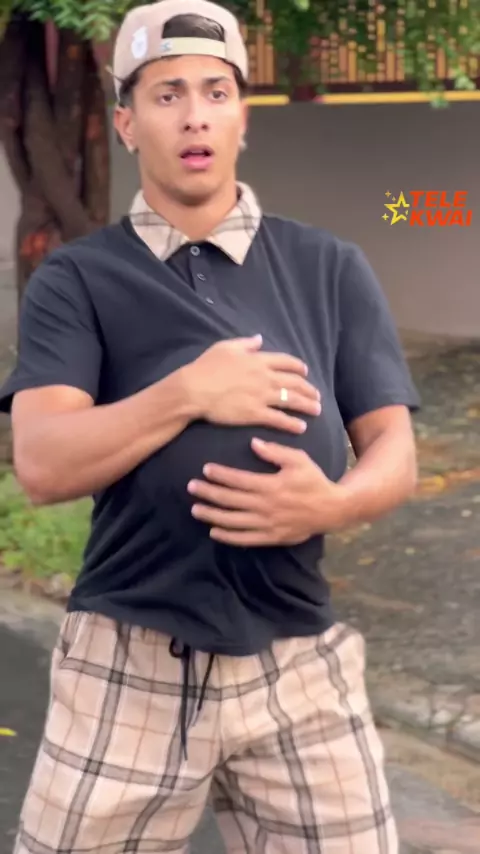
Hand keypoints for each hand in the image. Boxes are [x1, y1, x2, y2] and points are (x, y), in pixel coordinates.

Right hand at [181, 335, 320, 434]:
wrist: (194, 389)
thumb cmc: (206, 367)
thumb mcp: (225, 347)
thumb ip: (246, 343)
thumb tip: (259, 338)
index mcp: (259, 360)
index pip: (287, 362)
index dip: (299, 367)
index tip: (306, 372)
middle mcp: (265, 377)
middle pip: (295, 382)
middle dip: (309, 389)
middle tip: (316, 395)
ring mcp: (262, 396)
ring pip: (292, 400)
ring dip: (307, 405)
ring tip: (317, 409)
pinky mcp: (256, 414)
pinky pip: (280, 419)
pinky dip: (293, 424)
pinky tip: (302, 427)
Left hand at [187, 438, 345, 545]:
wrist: (332, 509)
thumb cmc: (313, 480)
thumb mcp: (299, 460)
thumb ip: (275, 452)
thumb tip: (253, 443)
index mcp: (271, 486)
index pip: (239, 480)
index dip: (220, 475)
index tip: (205, 469)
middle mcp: (265, 506)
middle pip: (231, 500)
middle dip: (209, 493)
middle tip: (191, 487)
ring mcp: (267, 524)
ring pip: (233, 521)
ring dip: (212, 515)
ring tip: (195, 510)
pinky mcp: (271, 537)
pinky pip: (245, 539)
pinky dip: (228, 537)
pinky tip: (214, 532)